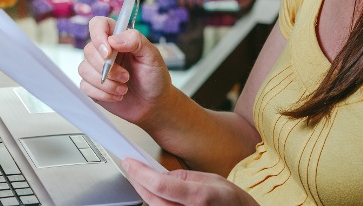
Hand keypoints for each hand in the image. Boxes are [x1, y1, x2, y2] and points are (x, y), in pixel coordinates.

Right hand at [78, 16, 173, 126]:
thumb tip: (113, 40)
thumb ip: (135, 41)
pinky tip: (117, 95)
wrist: (154, 104)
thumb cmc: (154, 77)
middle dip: (107, 67)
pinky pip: (85, 86)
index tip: (109, 52)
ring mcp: (97, 69)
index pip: (98, 25)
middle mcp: (105, 51)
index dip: (98, 35)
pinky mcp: (93, 86)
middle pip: (89, 50)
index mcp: (118, 38)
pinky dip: (102, 93)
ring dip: (106, 83)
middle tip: (126, 77)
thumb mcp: (152, 56)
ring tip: (123, 88)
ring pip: (84, 69)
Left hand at [121, 158, 258, 205]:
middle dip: (137, 181)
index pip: (159, 184)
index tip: (130, 161)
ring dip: (144, 191)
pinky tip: (151, 192)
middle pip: (151, 198)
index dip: (140, 172)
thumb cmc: (232, 201)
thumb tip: (160, 174)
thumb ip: (184, 176)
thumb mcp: (212, 179)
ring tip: (139, 177)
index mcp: (199, 197)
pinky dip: (154, 201)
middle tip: (130, 166)